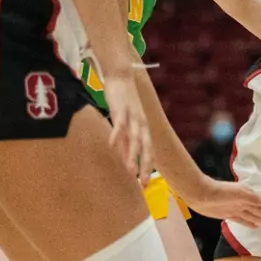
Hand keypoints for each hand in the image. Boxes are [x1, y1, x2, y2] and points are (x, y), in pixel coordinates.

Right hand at [99, 66, 153, 181]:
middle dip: (145, 167)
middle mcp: (141, 124)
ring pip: (134, 139)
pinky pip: (119, 123)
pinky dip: (116, 134)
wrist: (121, 75)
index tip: (144, 185)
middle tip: (142, 184)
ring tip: (130, 171)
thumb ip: (125, 139)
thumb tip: (123, 156)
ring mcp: (132, 116)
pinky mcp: (121, 108)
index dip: (148, 168)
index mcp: (143, 128)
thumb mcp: (126, 122)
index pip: (148, 151)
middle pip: (146, 148)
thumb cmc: (123, 101)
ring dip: (133, 156)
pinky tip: (111, 145)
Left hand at [179, 176, 260, 228]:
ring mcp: (237, 208)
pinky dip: (250, 223)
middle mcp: (245, 202)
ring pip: (254, 216)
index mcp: (250, 196)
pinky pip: (243, 220)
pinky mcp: (228, 214)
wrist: (200, 194)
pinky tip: (255, 226)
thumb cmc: (221, 192)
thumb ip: (256, 199)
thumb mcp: (241, 194)